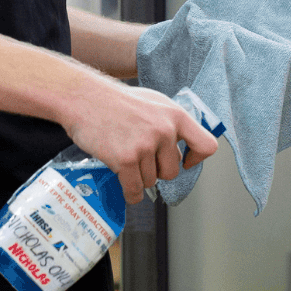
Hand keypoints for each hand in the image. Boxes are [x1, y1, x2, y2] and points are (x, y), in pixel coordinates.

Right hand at [59, 79, 218, 203]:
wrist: (83, 97)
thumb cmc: (115, 100)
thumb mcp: (153, 102)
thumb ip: (170, 122)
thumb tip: (182, 144)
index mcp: (175, 116)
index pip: (206, 146)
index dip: (196, 159)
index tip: (186, 162)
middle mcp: (164, 130)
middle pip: (172, 172)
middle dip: (156, 171)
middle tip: (139, 158)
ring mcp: (145, 145)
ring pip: (151, 181)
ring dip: (138, 177)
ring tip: (124, 157)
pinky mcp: (125, 159)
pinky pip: (134, 190)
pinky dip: (130, 193)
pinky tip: (125, 186)